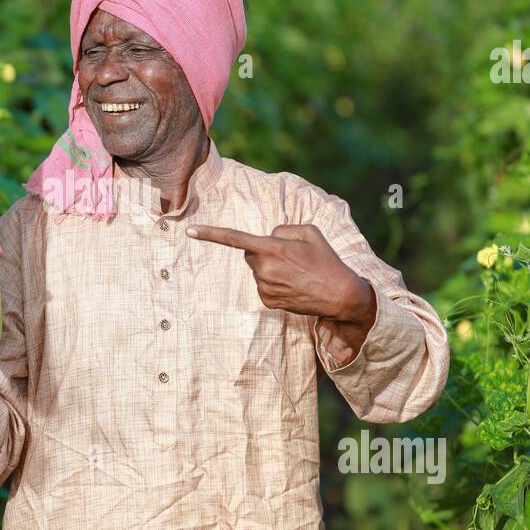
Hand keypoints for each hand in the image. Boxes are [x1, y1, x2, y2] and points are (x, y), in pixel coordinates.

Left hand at [185, 220, 373, 324]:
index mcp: (272, 248)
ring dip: (270, 267)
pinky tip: (293, 285)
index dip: (210, 234)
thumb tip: (269, 237)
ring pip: (257, 270)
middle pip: (250, 253)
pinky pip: (262, 284)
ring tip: (296, 273)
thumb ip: (283, 229)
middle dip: (262, 251)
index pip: (235, 238)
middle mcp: (265, 268)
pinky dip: (274, 282)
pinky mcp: (267, 301)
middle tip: (289, 257)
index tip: (190, 231)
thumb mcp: (309, 232)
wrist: (339, 295)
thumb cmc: (326, 260)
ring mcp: (265, 287)